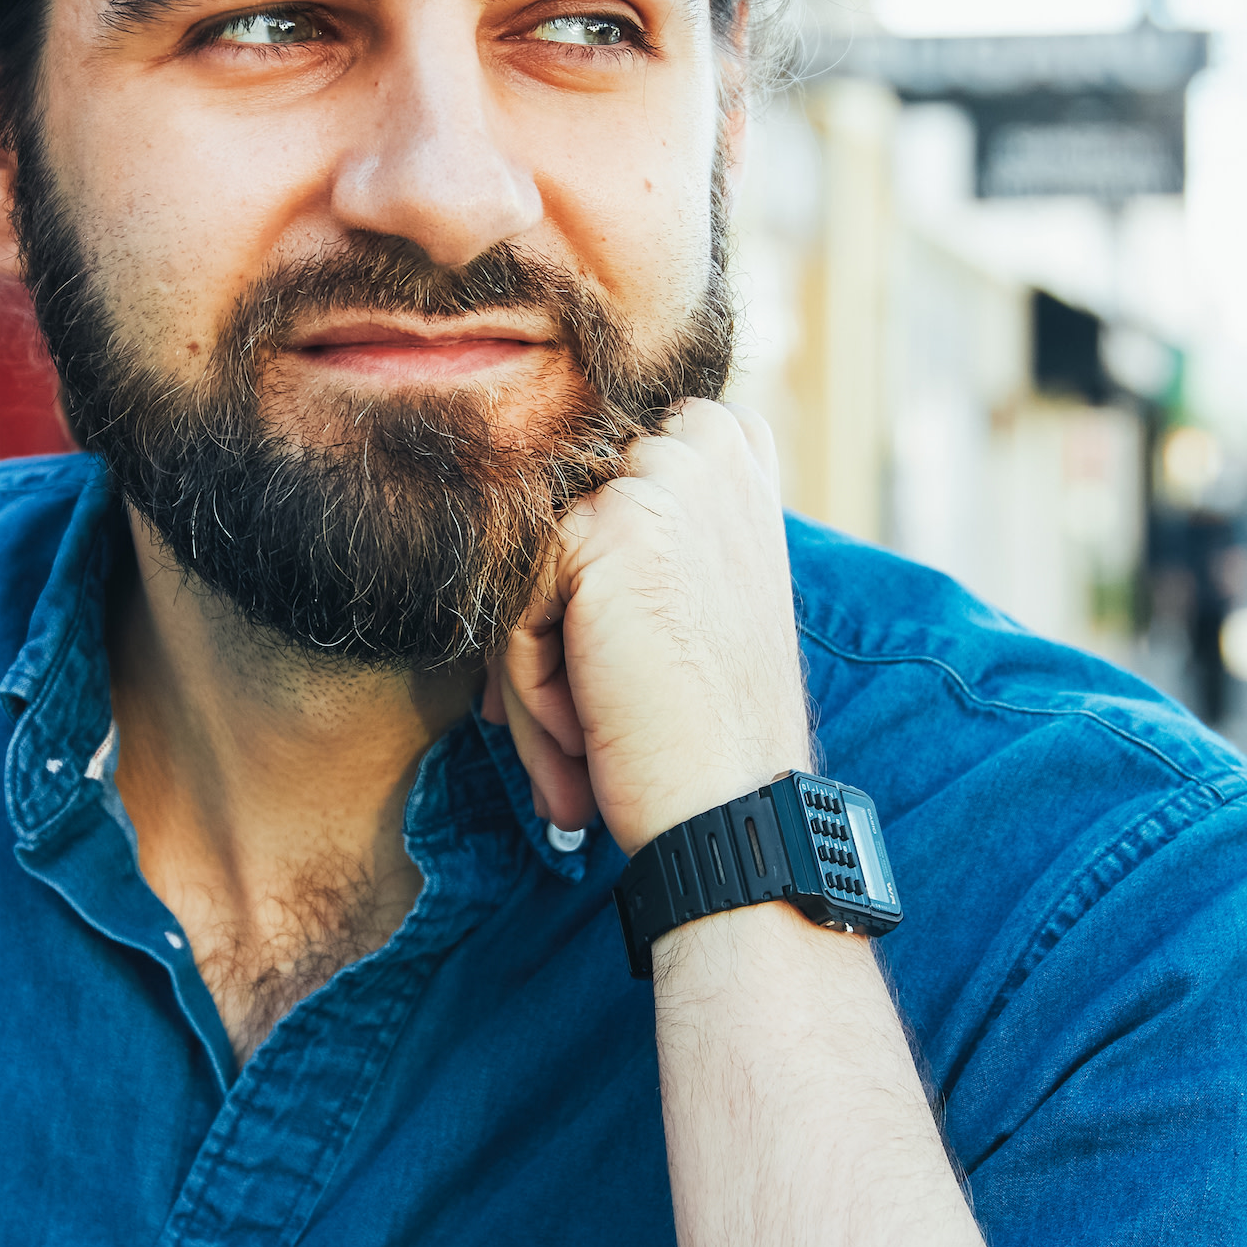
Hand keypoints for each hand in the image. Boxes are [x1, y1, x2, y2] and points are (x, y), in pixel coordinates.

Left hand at [483, 401, 811, 853]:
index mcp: (733, 442)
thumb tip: (508, 510)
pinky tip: (590, 735)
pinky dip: (531, 687)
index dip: (587, 585)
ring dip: (539, 672)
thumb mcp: (702, 583)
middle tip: (594, 720)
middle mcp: (704, 441)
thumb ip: (645, 520)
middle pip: (561, 529)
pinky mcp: (603, 531)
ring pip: (532, 576)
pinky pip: (513, 609)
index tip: (616, 667)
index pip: (598, 483)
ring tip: (591, 743)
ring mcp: (656, 479)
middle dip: (555, 627)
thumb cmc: (712, 718)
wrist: (738, 805)